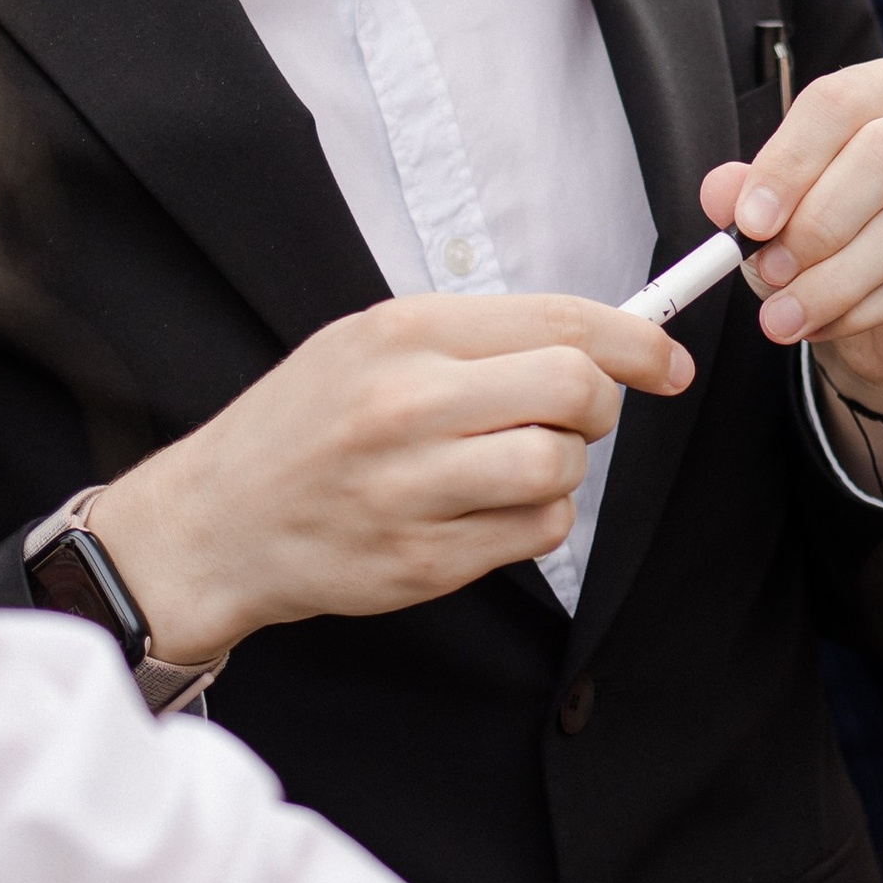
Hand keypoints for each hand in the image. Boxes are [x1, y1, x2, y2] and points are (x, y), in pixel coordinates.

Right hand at [89, 292, 689, 665]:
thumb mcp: (369, 344)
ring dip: (560, 469)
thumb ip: (474, 337)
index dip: (638, 341)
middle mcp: (408, 404)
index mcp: (403, 333)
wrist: (214, 523)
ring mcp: (414, 488)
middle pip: (576, 390)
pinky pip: (536, 534)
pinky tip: (483, 509)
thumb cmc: (302, 426)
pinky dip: (533, 520)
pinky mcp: (422, 561)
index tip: (667, 362)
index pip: (560, 322)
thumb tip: (598, 339)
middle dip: (598, 405)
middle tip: (571, 415)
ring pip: (560, 467)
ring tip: (510, 464)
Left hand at [701, 57, 882, 415]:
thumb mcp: (772, 212)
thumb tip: (721, 189)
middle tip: (767, 267)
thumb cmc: (823, 237)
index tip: (749, 219)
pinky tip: (818, 326)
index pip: (840, 102)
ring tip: (780, 315)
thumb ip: (743, 194)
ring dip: (831, 279)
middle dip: (817, 219)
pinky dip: (856, 311)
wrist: (874, 313)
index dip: (791, 159)